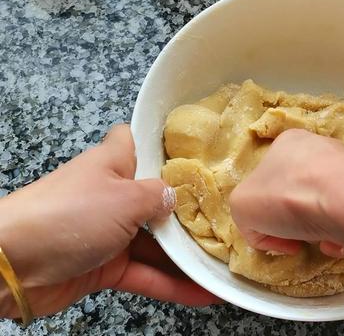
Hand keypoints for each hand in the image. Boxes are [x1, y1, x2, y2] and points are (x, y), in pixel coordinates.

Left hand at [0, 125, 219, 318]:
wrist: (12, 264)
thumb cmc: (68, 215)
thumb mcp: (125, 198)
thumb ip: (159, 196)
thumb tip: (177, 197)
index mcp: (113, 164)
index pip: (138, 143)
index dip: (164, 147)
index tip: (199, 156)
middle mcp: (112, 195)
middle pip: (157, 200)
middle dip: (189, 212)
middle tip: (227, 218)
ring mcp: (108, 233)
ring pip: (155, 243)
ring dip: (186, 256)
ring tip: (222, 263)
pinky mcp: (105, 266)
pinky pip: (145, 273)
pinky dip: (171, 284)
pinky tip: (203, 294)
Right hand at [230, 129, 343, 260]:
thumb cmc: (288, 197)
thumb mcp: (242, 205)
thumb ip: (245, 214)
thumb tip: (270, 231)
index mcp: (287, 143)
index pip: (267, 181)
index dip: (264, 212)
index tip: (272, 230)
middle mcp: (320, 149)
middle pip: (297, 197)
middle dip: (295, 226)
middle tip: (298, 239)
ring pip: (324, 210)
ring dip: (319, 233)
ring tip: (324, 242)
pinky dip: (342, 235)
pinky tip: (342, 242)